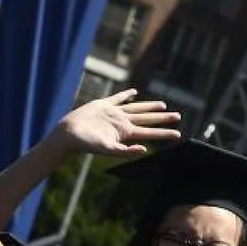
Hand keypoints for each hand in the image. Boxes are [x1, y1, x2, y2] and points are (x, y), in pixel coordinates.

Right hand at [50, 87, 182, 157]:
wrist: (68, 134)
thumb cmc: (86, 144)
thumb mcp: (106, 149)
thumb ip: (125, 152)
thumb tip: (144, 150)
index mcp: (125, 133)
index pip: (149, 132)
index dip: (164, 133)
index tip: (178, 134)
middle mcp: (122, 123)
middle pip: (147, 119)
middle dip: (163, 118)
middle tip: (178, 116)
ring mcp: (114, 113)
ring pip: (137, 108)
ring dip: (149, 107)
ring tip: (163, 106)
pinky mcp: (103, 105)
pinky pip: (118, 98)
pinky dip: (126, 95)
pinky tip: (134, 93)